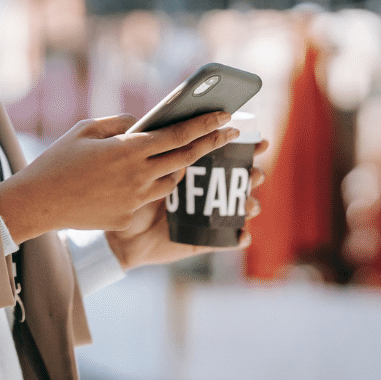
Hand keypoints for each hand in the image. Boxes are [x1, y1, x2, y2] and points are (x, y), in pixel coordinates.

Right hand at [0, 111, 240, 244]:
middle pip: (186, 158)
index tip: (226, 116)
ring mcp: (135, 199)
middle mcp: (138, 175)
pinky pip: (149, 198)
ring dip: (180, 167)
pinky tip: (142, 179)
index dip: (205, 125)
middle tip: (229, 133)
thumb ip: (118, 123)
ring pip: (171, 180)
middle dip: (211, 143)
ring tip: (183, 155)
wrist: (38, 203)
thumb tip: (141, 123)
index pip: (178, 135)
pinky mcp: (128, 217)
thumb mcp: (85, 130)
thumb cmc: (58, 161)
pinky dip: (151, 186)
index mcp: (128, 149)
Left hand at [104, 140, 268, 269]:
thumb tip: (185, 139)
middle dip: (254, 175)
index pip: (226, 156)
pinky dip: (239, 237)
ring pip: (238, 209)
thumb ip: (164, 155)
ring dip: (250, 204)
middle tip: (256, 172)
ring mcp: (206, 217)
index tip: (260, 141)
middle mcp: (206, 193)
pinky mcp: (203, 240)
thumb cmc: (129, 196)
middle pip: (240, 181)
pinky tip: (243, 234)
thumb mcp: (146, 172)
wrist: (120, 233)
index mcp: (195, 171)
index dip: (247, 148)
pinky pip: (226, 240)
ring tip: (249, 203)